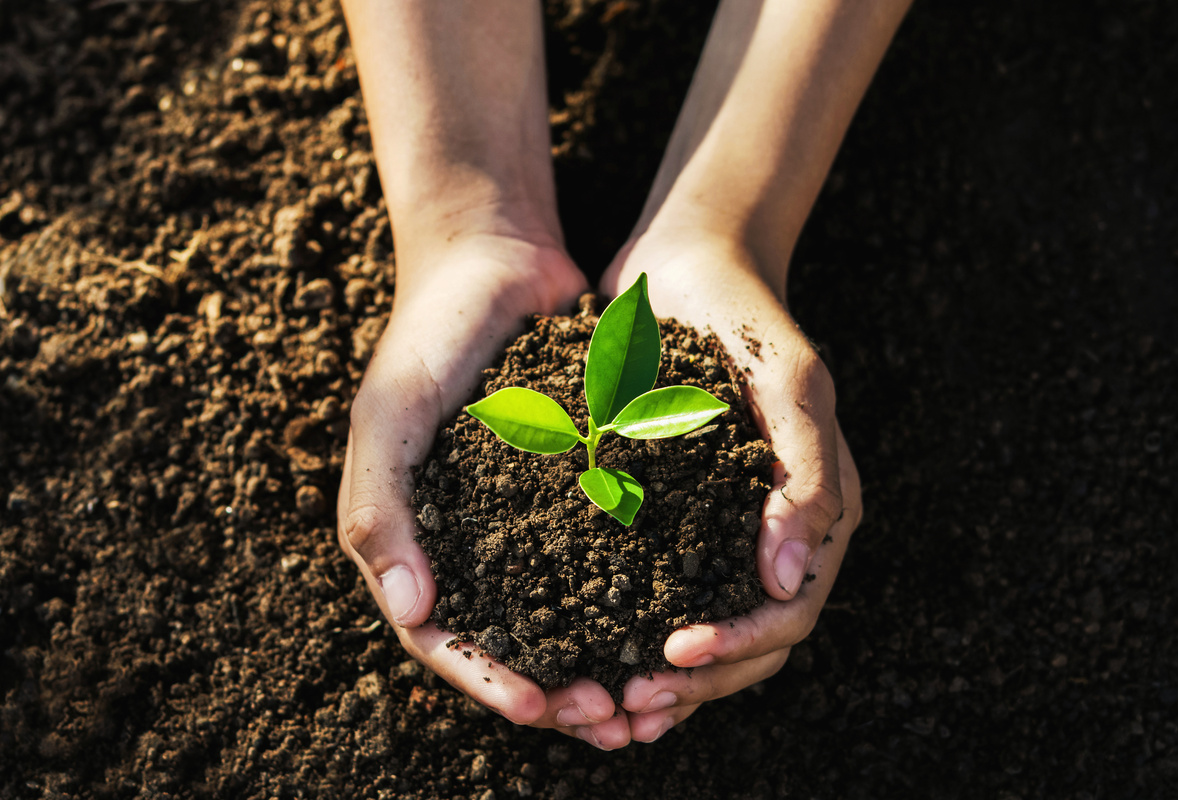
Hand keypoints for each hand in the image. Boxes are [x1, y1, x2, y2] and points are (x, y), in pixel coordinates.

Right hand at [338, 233, 633, 736]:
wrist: (493, 259)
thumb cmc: (428, 336)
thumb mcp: (389, 415)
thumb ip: (382, 509)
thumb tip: (414, 614)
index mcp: (414, 540)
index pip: (444, 638)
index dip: (489, 679)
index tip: (543, 706)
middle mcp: (471, 542)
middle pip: (512, 643)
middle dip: (558, 689)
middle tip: (615, 716)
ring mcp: (527, 520)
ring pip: (565, 613)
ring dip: (602, 658)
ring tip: (650, 690)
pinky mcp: (579, 489)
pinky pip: (607, 554)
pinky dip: (634, 594)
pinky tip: (678, 614)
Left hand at [598, 230, 861, 743]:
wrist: (687, 268)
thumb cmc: (743, 319)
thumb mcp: (786, 383)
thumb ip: (805, 476)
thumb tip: (789, 580)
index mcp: (819, 511)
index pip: (790, 612)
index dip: (738, 648)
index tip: (671, 654)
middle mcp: (776, 532)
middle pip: (751, 644)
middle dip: (694, 683)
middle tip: (625, 704)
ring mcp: (726, 529)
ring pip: (708, 632)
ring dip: (665, 681)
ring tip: (606, 707)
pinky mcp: (676, 517)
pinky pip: (663, 594)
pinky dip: (634, 635)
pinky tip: (591, 658)